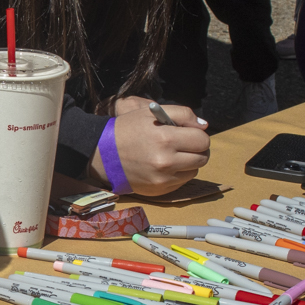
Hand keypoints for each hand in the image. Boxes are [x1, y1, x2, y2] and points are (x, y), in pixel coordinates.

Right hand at [95, 97, 209, 195]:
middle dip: (196, 149)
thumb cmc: (127, 130)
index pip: (202, 140)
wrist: (101, 154)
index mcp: (165, 138)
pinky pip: (181, 182)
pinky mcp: (159, 191)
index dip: (198, 134)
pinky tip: (163, 166)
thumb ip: (183, 114)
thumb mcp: (151, 112)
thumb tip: (204, 126)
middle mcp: (165, 162)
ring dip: (188, 162)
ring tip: (172, 154)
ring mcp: (162, 179)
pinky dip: (177, 174)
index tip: (189, 133)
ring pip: (194, 171)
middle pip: (202, 158)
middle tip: (184, 144)